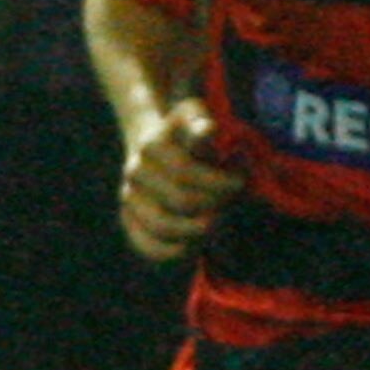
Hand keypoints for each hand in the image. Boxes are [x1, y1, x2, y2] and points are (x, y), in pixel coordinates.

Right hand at [119, 99, 242, 260]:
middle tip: (231, 203)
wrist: (155, 147)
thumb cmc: (187, 133)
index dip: (217, 182)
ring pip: (163, 225)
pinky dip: (173, 251)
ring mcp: (130, 197)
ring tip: (216, 223)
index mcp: (152, 144)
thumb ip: (201, 124)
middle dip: (214, 205)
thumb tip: (208, 131)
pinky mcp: (129, 219)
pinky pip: (147, 246)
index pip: (185, 171)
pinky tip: (193, 246)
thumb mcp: (194, 118)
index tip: (240, 182)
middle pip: (181, 200)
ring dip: (197, 230)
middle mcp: (136, 171)